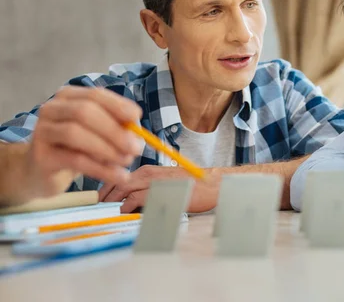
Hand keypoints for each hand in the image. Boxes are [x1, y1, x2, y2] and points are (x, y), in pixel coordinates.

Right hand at [27, 86, 141, 194]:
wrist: (42, 171)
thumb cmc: (75, 147)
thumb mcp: (99, 134)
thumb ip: (118, 130)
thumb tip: (139, 137)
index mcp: (69, 97)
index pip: (95, 95)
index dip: (118, 105)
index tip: (137, 117)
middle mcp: (52, 109)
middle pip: (85, 112)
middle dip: (114, 130)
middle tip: (135, 148)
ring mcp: (42, 131)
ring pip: (76, 134)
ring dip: (107, 149)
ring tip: (127, 162)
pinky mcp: (41, 156)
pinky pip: (74, 160)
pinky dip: (101, 169)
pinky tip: (118, 176)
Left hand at [99, 165, 219, 212]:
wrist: (210, 185)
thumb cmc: (190, 186)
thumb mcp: (165, 183)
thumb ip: (147, 189)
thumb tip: (129, 202)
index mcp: (148, 170)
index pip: (118, 176)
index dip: (105, 187)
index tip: (98, 198)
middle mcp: (148, 173)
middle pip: (116, 181)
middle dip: (103, 195)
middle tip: (95, 207)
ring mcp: (153, 181)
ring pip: (123, 188)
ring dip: (111, 201)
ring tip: (104, 211)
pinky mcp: (158, 191)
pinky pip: (135, 198)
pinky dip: (125, 206)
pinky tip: (123, 213)